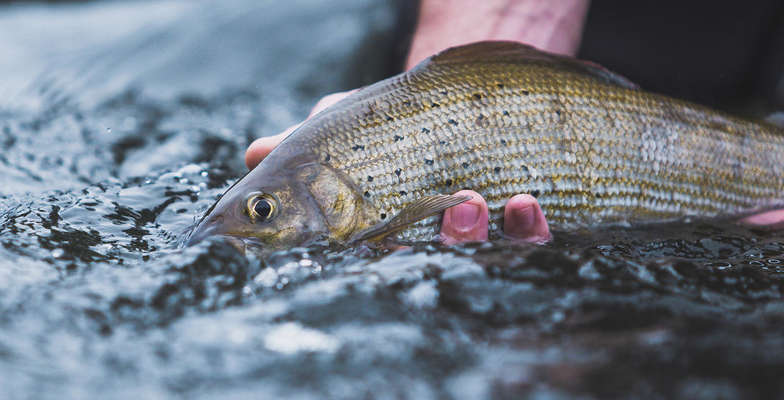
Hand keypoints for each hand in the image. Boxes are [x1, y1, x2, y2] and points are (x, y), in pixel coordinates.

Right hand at [244, 0, 582, 243]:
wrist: (463, 90)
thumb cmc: (390, 122)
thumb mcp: (342, 126)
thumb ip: (301, 146)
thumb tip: (253, 154)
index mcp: (384, 228)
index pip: (378, 251)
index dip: (379, 252)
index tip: (382, 237)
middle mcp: (432, 237)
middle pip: (437, 256)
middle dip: (446, 238)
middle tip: (453, 208)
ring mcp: (480, 230)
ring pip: (485, 250)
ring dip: (484, 231)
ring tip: (481, 201)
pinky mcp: (523, 218)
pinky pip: (531, 237)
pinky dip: (529, 225)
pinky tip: (526, 201)